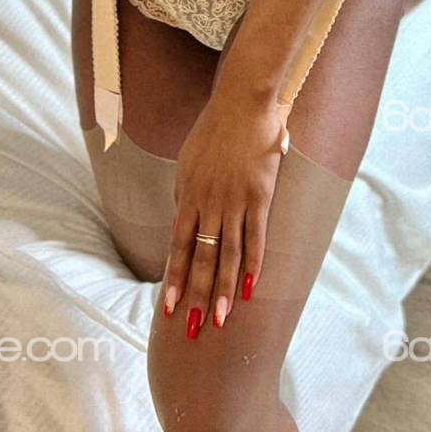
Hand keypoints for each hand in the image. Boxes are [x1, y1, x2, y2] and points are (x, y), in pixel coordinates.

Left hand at [161, 91, 285, 337]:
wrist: (242, 103)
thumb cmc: (213, 129)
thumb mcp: (187, 161)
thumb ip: (185, 193)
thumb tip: (182, 220)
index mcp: (188, 195)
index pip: (178, 246)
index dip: (176, 277)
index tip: (170, 306)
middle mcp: (209, 203)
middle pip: (201, 258)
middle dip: (197, 295)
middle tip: (194, 328)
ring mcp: (235, 201)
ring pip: (227, 254)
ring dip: (223, 289)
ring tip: (221, 319)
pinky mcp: (260, 196)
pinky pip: (256, 236)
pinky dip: (252, 263)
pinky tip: (250, 287)